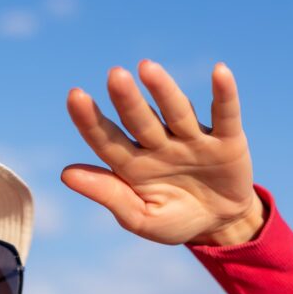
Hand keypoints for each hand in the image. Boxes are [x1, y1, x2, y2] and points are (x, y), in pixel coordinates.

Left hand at [62, 60, 262, 245]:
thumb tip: (65, 174)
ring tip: (147, 68)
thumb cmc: (174, 220)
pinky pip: (225, 114)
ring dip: (164, 90)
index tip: (75, 96)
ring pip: (176, 111)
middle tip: (114, 75)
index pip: (107, 139)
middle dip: (128, 100)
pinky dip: (224, 94)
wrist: (220, 225)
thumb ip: (109, 195)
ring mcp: (193, 139)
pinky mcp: (227, 140)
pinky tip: (219, 72)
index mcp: (133, 163)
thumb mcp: (140, 217)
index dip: (91, 120)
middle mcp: (159, 144)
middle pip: (140, 120)